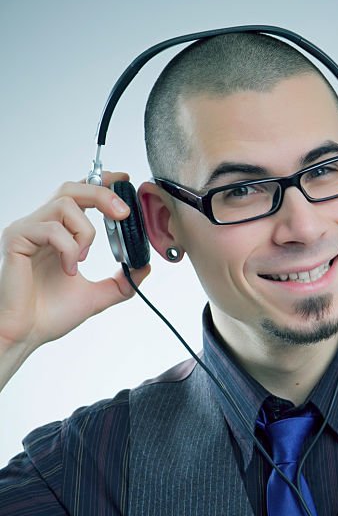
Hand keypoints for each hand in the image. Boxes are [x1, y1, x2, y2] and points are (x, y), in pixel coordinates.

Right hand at [0, 172, 149, 355]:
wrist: (25, 334)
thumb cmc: (49, 315)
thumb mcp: (95, 296)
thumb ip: (120, 282)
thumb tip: (144, 267)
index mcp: (57, 234)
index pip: (78, 195)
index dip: (101, 182)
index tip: (124, 180)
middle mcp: (40, 226)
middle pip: (71, 188)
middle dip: (102, 194)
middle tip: (124, 213)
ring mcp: (26, 230)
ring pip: (64, 204)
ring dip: (85, 231)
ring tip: (83, 260)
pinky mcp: (16, 239)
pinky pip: (51, 229)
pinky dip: (69, 249)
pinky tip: (68, 270)